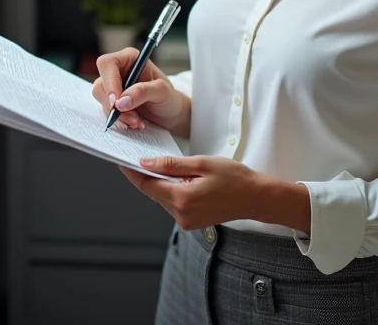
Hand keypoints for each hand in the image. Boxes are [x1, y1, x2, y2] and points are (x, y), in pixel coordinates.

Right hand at [90, 48, 189, 136]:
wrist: (170, 114)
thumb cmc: (169, 98)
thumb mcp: (162, 92)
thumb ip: (143, 92)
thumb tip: (121, 101)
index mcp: (129, 59)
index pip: (108, 64)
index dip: (109, 81)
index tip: (117, 101)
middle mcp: (118, 71)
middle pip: (101, 84)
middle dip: (114, 104)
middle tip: (132, 117)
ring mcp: (114, 87)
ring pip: (102, 100)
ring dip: (118, 115)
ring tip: (137, 122)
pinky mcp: (113, 102)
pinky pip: (106, 111)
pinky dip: (118, 120)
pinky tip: (133, 123)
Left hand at [119, 155, 310, 232]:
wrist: (256, 198)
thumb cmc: (234, 178)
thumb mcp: (201, 163)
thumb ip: (171, 165)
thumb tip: (145, 163)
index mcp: (182, 199)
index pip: (146, 185)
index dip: (131, 172)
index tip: (121, 159)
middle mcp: (181, 214)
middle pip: (152, 192)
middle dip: (146, 175)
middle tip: (139, 155)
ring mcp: (186, 221)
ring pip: (161, 198)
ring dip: (159, 182)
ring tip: (161, 164)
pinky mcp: (191, 222)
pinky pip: (172, 204)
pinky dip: (170, 190)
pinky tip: (176, 178)